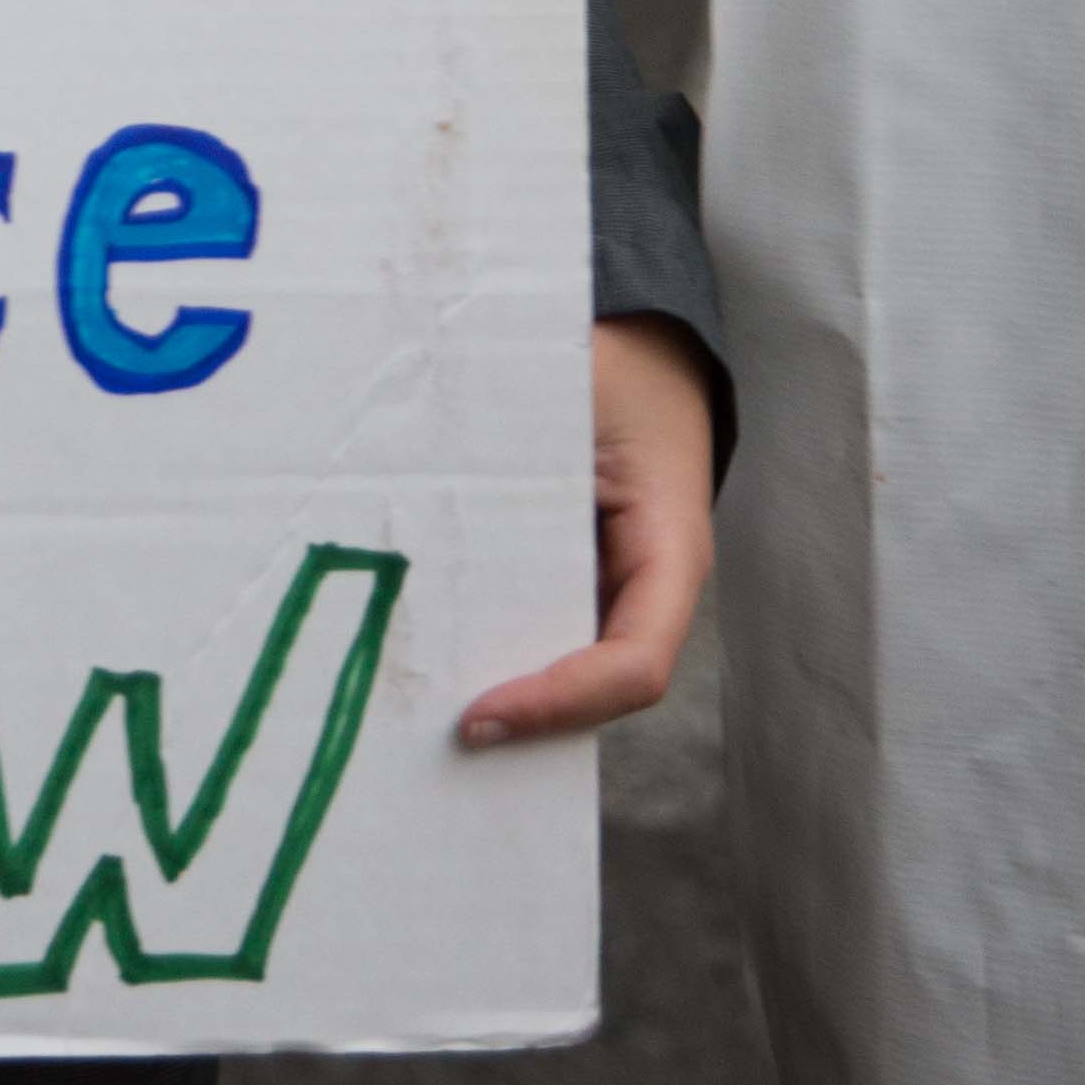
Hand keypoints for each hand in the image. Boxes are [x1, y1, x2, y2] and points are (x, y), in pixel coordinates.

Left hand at [459, 312, 714, 746]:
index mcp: (671, 551)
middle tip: (425, 735)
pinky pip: (538, 626)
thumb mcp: (577, 392)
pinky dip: (490, 647)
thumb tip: (422, 454)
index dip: (562, 702)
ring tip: (413, 711)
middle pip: (594, 689)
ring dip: (500, 689)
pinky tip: (426, 650)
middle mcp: (648, 588)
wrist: (646, 349)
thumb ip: (514, 431)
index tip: (478, 715)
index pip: (634, 663)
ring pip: (563, 665)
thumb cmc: (619, 366)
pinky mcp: (577, 578)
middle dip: (523, 720)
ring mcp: (613, 588)